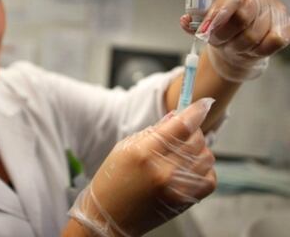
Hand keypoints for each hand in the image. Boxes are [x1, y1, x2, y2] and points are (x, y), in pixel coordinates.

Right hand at [68, 98, 216, 236]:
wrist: (110, 216)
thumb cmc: (113, 180)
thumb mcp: (125, 147)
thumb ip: (153, 131)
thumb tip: (177, 115)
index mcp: (144, 153)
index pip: (181, 125)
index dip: (196, 111)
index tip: (204, 103)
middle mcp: (164, 170)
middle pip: (197, 139)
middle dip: (194, 130)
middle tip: (184, 131)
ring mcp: (177, 188)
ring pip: (207, 157)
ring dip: (199, 149)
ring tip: (184, 151)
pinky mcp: (185, 202)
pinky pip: (210, 179)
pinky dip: (204, 169)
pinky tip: (190, 168)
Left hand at [180, 0, 289, 81]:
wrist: (240, 46)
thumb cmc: (223, 30)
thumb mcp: (206, 24)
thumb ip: (194, 23)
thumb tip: (185, 20)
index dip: (218, 13)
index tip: (207, 28)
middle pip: (241, 18)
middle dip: (223, 35)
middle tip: (215, 41)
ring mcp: (274, 11)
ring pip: (253, 36)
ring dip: (236, 47)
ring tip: (231, 45)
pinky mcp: (284, 28)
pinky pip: (269, 44)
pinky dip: (254, 51)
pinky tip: (248, 49)